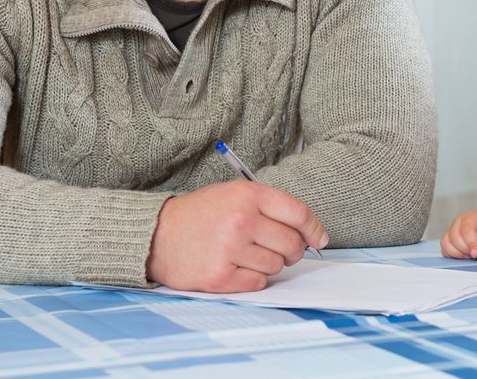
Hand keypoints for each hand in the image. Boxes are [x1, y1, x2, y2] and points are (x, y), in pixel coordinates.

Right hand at [146, 180, 327, 291]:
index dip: (314, 229)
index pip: (298, 213)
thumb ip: (269, 208)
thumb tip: (309, 234)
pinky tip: (237, 267)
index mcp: (248, 195)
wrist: (157, 234)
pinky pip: (258, 282)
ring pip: (276, 266)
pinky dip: (253, 278)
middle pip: (292, 243)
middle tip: (280, 250)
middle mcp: (241, 220)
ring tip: (248, 255)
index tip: (319, 240)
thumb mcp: (233, 195)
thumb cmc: (200, 214)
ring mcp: (230, 249)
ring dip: (269, 264)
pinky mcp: (220, 276)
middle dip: (292, 250)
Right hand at [440, 210, 476, 259]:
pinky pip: (444, 249)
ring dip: (459, 254)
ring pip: (446, 243)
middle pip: (454, 237)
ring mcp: (451, 231)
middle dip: (466, 250)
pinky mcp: (448, 240)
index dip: (470, 244)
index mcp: (471, 217)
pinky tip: (464, 255)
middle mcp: (458, 222)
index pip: (466, 230)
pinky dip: (453, 255)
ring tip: (471, 254)